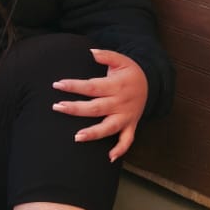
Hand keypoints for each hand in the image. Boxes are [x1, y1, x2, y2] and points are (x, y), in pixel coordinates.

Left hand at [52, 48, 148, 162]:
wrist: (152, 84)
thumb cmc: (130, 72)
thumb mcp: (121, 60)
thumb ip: (106, 56)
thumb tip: (91, 52)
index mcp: (116, 86)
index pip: (92, 87)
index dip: (74, 86)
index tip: (57, 85)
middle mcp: (120, 103)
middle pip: (96, 108)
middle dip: (76, 109)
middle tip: (57, 107)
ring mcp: (126, 116)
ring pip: (109, 127)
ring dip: (94, 133)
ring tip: (77, 137)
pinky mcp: (131, 125)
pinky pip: (127, 140)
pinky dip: (120, 149)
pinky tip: (109, 158)